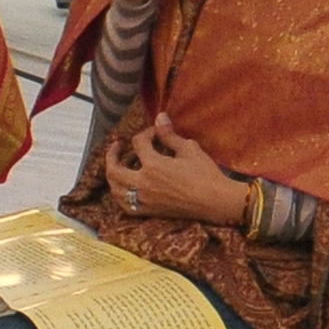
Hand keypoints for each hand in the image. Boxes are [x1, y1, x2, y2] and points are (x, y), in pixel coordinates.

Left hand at [105, 119, 250, 227]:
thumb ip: (169, 135)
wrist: (215, 202)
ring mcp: (145, 200)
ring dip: (112, 177)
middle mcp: (143, 184)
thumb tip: (159, 117)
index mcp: (153, 165)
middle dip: (112, 154)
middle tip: (117, 146)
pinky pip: (126, 207)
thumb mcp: (188, 149)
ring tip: (116, 167)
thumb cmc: (205, 174)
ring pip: (116, 190)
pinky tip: (124, 190)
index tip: (156, 132)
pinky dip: (121, 196)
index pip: (139, 143)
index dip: (146, 133)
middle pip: (114, 169)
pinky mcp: (150, 212)